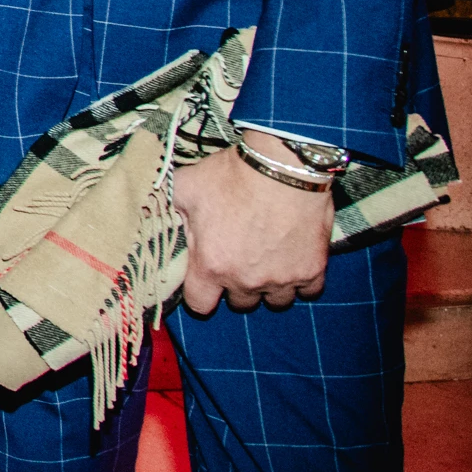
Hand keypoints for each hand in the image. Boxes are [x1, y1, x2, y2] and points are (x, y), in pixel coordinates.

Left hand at [172, 134, 333, 313]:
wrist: (282, 166)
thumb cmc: (232, 176)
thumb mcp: (187, 187)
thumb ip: (172, 209)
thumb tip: (159, 214)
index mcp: (211, 265)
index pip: (201, 305)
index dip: (201, 293)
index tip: (206, 278)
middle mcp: (246, 280)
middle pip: (241, 303)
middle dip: (237, 285)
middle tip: (239, 259)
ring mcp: (282, 278)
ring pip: (276, 300)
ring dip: (270, 285)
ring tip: (267, 259)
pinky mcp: (312, 270)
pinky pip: (308, 288)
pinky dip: (301, 277)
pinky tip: (293, 257)